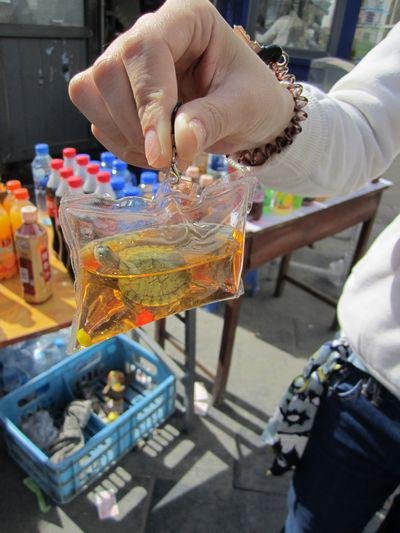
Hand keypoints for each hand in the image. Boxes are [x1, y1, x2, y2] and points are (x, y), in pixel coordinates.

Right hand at [69, 0, 292, 168]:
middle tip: (166, 157)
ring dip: (122, 135)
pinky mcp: (119, 93)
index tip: (160, 150)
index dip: (148, 102)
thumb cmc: (252, 99)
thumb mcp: (245, 107)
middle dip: (134, 125)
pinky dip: (120, 144)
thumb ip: (212, 120)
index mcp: (186, 19)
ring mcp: (128, 64)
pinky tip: (152, 153)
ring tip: (161, 155)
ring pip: (92, 93)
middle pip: (108, 72)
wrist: (248, 116)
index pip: (145, 50)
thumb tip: (179, 143)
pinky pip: (97, 117)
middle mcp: (150, 34)